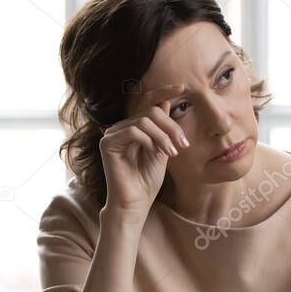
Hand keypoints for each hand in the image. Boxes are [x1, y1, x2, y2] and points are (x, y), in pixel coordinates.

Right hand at [98, 83, 191, 216]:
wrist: (136, 203)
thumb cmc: (148, 181)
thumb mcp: (162, 150)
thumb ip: (163, 129)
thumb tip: (166, 102)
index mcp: (134, 128)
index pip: (147, 102)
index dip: (163, 91)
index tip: (183, 89)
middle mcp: (121, 128)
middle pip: (149, 110)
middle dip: (171, 126)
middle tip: (182, 145)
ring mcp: (112, 134)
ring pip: (143, 119)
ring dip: (163, 136)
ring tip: (172, 153)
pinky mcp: (107, 143)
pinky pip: (133, 130)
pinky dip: (149, 140)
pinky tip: (155, 153)